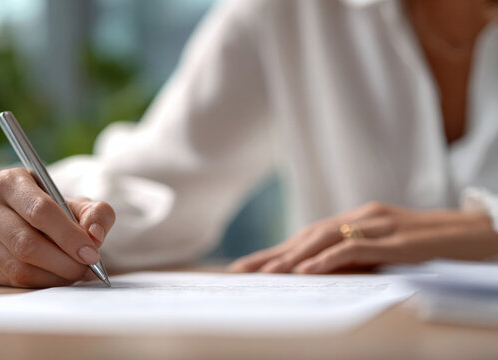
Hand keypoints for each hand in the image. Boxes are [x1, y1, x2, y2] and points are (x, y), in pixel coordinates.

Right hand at [0, 168, 114, 287]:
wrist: (26, 221)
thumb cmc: (55, 211)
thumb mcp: (79, 205)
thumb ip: (97, 214)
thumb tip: (95, 235)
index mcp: (10, 181)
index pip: (40, 211)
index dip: (69, 236)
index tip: (91, 253)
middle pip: (26, 243)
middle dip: (63, 261)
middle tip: (85, 268)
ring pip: (17, 266)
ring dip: (53, 276)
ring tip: (74, 273)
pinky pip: (9, 279)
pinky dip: (39, 283)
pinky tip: (54, 277)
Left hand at [229, 202, 497, 273]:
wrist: (472, 234)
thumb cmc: (428, 245)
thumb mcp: (384, 251)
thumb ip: (353, 258)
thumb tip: (317, 274)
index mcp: (356, 220)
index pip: (308, 235)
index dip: (277, 250)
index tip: (249, 265)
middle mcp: (361, 218)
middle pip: (307, 235)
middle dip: (273, 253)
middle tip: (242, 269)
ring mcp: (378, 226)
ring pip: (324, 238)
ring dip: (292, 257)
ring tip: (266, 273)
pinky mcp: (396, 240)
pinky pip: (354, 248)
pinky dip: (327, 259)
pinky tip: (306, 270)